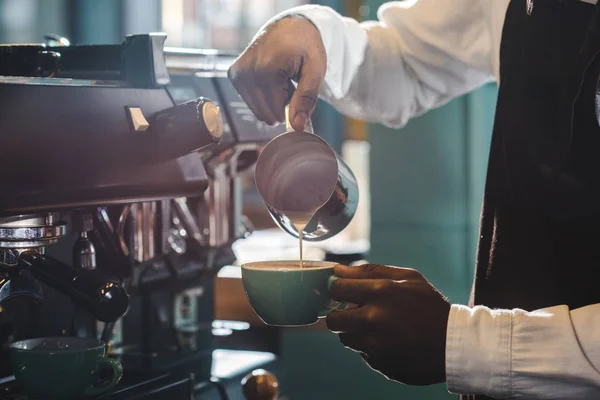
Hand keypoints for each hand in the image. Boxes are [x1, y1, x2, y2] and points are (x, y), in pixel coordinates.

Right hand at [228, 15, 325, 129]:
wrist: (290, 26)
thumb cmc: (305, 46)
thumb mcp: (315, 70)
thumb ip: (306, 99)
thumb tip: (296, 126)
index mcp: (266, 69)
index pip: (278, 111)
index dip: (293, 107)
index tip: (299, 89)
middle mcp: (247, 71)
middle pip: (266, 114)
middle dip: (282, 106)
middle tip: (291, 84)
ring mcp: (237, 73)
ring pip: (258, 111)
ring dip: (273, 102)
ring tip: (282, 80)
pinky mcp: (234, 75)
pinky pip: (251, 102)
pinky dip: (264, 96)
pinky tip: (271, 80)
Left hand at [326, 264, 449, 385]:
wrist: (454, 344)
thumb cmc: (430, 306)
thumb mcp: (408, 278)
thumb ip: (371, 271)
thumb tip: (338, 270)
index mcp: (379, 293)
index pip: (336, 289)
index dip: (337, 289)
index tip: (343, 292)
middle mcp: (372, 320)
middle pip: (332, 320)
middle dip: (339, 315)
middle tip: (353, 313)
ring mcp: (374, 345)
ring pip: (346, 338)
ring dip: (355, 332)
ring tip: (378, 328)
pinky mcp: (378, 364)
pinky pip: (362, 353)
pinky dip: (370, 348)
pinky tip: (390, 342)